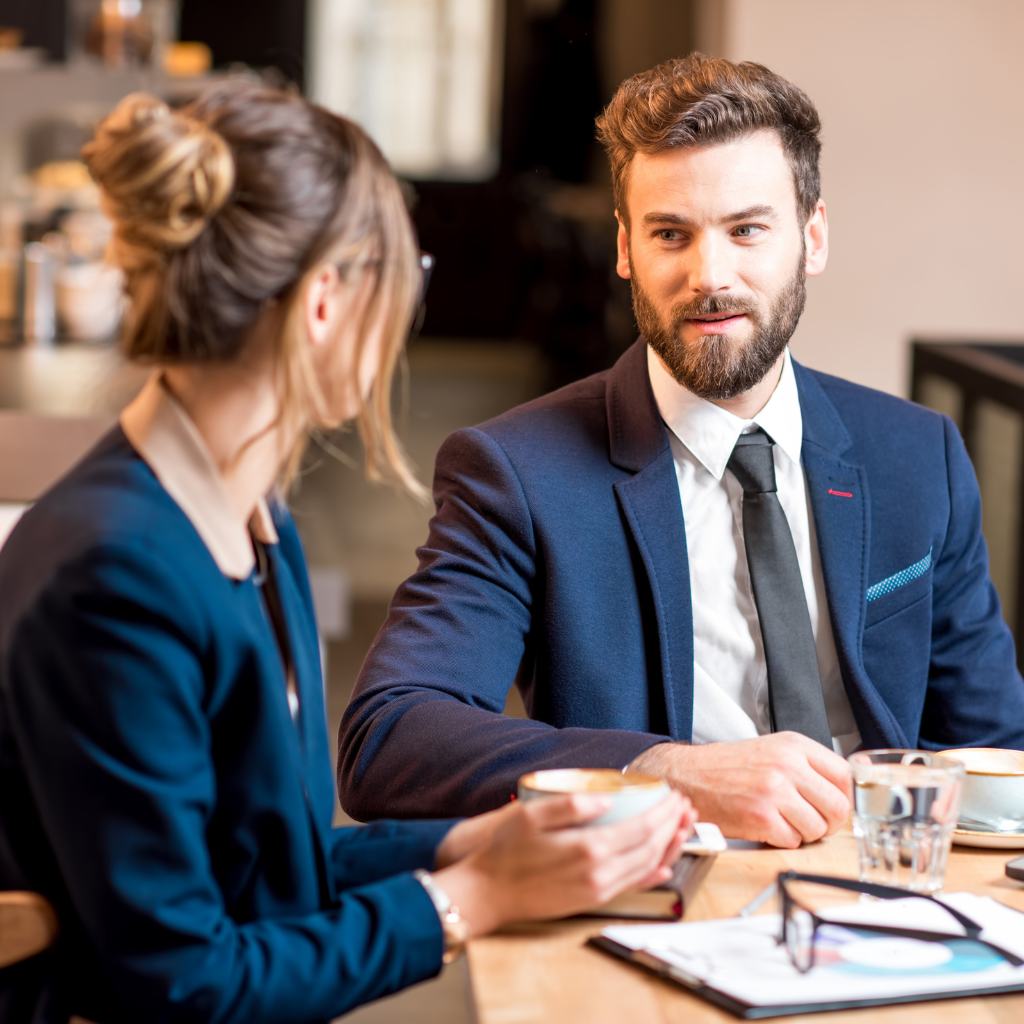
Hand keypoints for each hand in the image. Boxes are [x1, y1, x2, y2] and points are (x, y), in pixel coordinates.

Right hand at [432, 790, 695, 936]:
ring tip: (681, 827)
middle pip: (651, 848)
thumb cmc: (504, 852)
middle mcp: (599, 875)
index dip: (663, 811)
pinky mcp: (592, 900)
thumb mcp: (530, 816)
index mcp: (588, 850)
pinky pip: (633, 886)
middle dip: (673, 825)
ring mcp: (597, 891)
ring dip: (670, 847)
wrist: (488, 893)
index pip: (642, 829)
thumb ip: (570, 805)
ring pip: (648, 868)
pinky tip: (664, 866)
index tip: (674, 795)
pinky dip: (654, 874)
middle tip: (684, 806)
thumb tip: (604, 799)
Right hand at [629, 733, 850, 848]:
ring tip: (782, 822)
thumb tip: (840, 792)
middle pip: (838, 806)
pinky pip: (793, 842)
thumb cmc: (727, 767)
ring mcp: (775, 791)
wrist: (688, 776)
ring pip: (818, 828)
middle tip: (811, 821)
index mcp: (793, 745)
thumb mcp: (772, 750)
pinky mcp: (761, 816)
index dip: (842, 797)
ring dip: (803, 833)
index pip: (843, 774)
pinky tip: (766, 827)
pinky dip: (782, 841)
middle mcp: (787, 765)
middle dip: (828, 822)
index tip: (832, 805)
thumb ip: (806, 766)